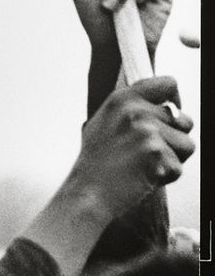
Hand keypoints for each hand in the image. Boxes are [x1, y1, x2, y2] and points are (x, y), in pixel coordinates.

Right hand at [71, 76, 194, 220]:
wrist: (88, 192)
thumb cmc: (98, 161)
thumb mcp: (106, 121)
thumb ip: (133, 109)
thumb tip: (168, 106)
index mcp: (123, 98)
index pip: (168, 83)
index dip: (175, 100)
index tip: (173, 114)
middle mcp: (137, 111)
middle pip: (184, 121)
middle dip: (174, 139)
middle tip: (148, 152)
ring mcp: (148, 132)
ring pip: (187, 145)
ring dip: (172, 159)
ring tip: (144, 164)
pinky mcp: (158, 156)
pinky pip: (179, 167)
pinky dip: (166, 177)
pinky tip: (143, 177)